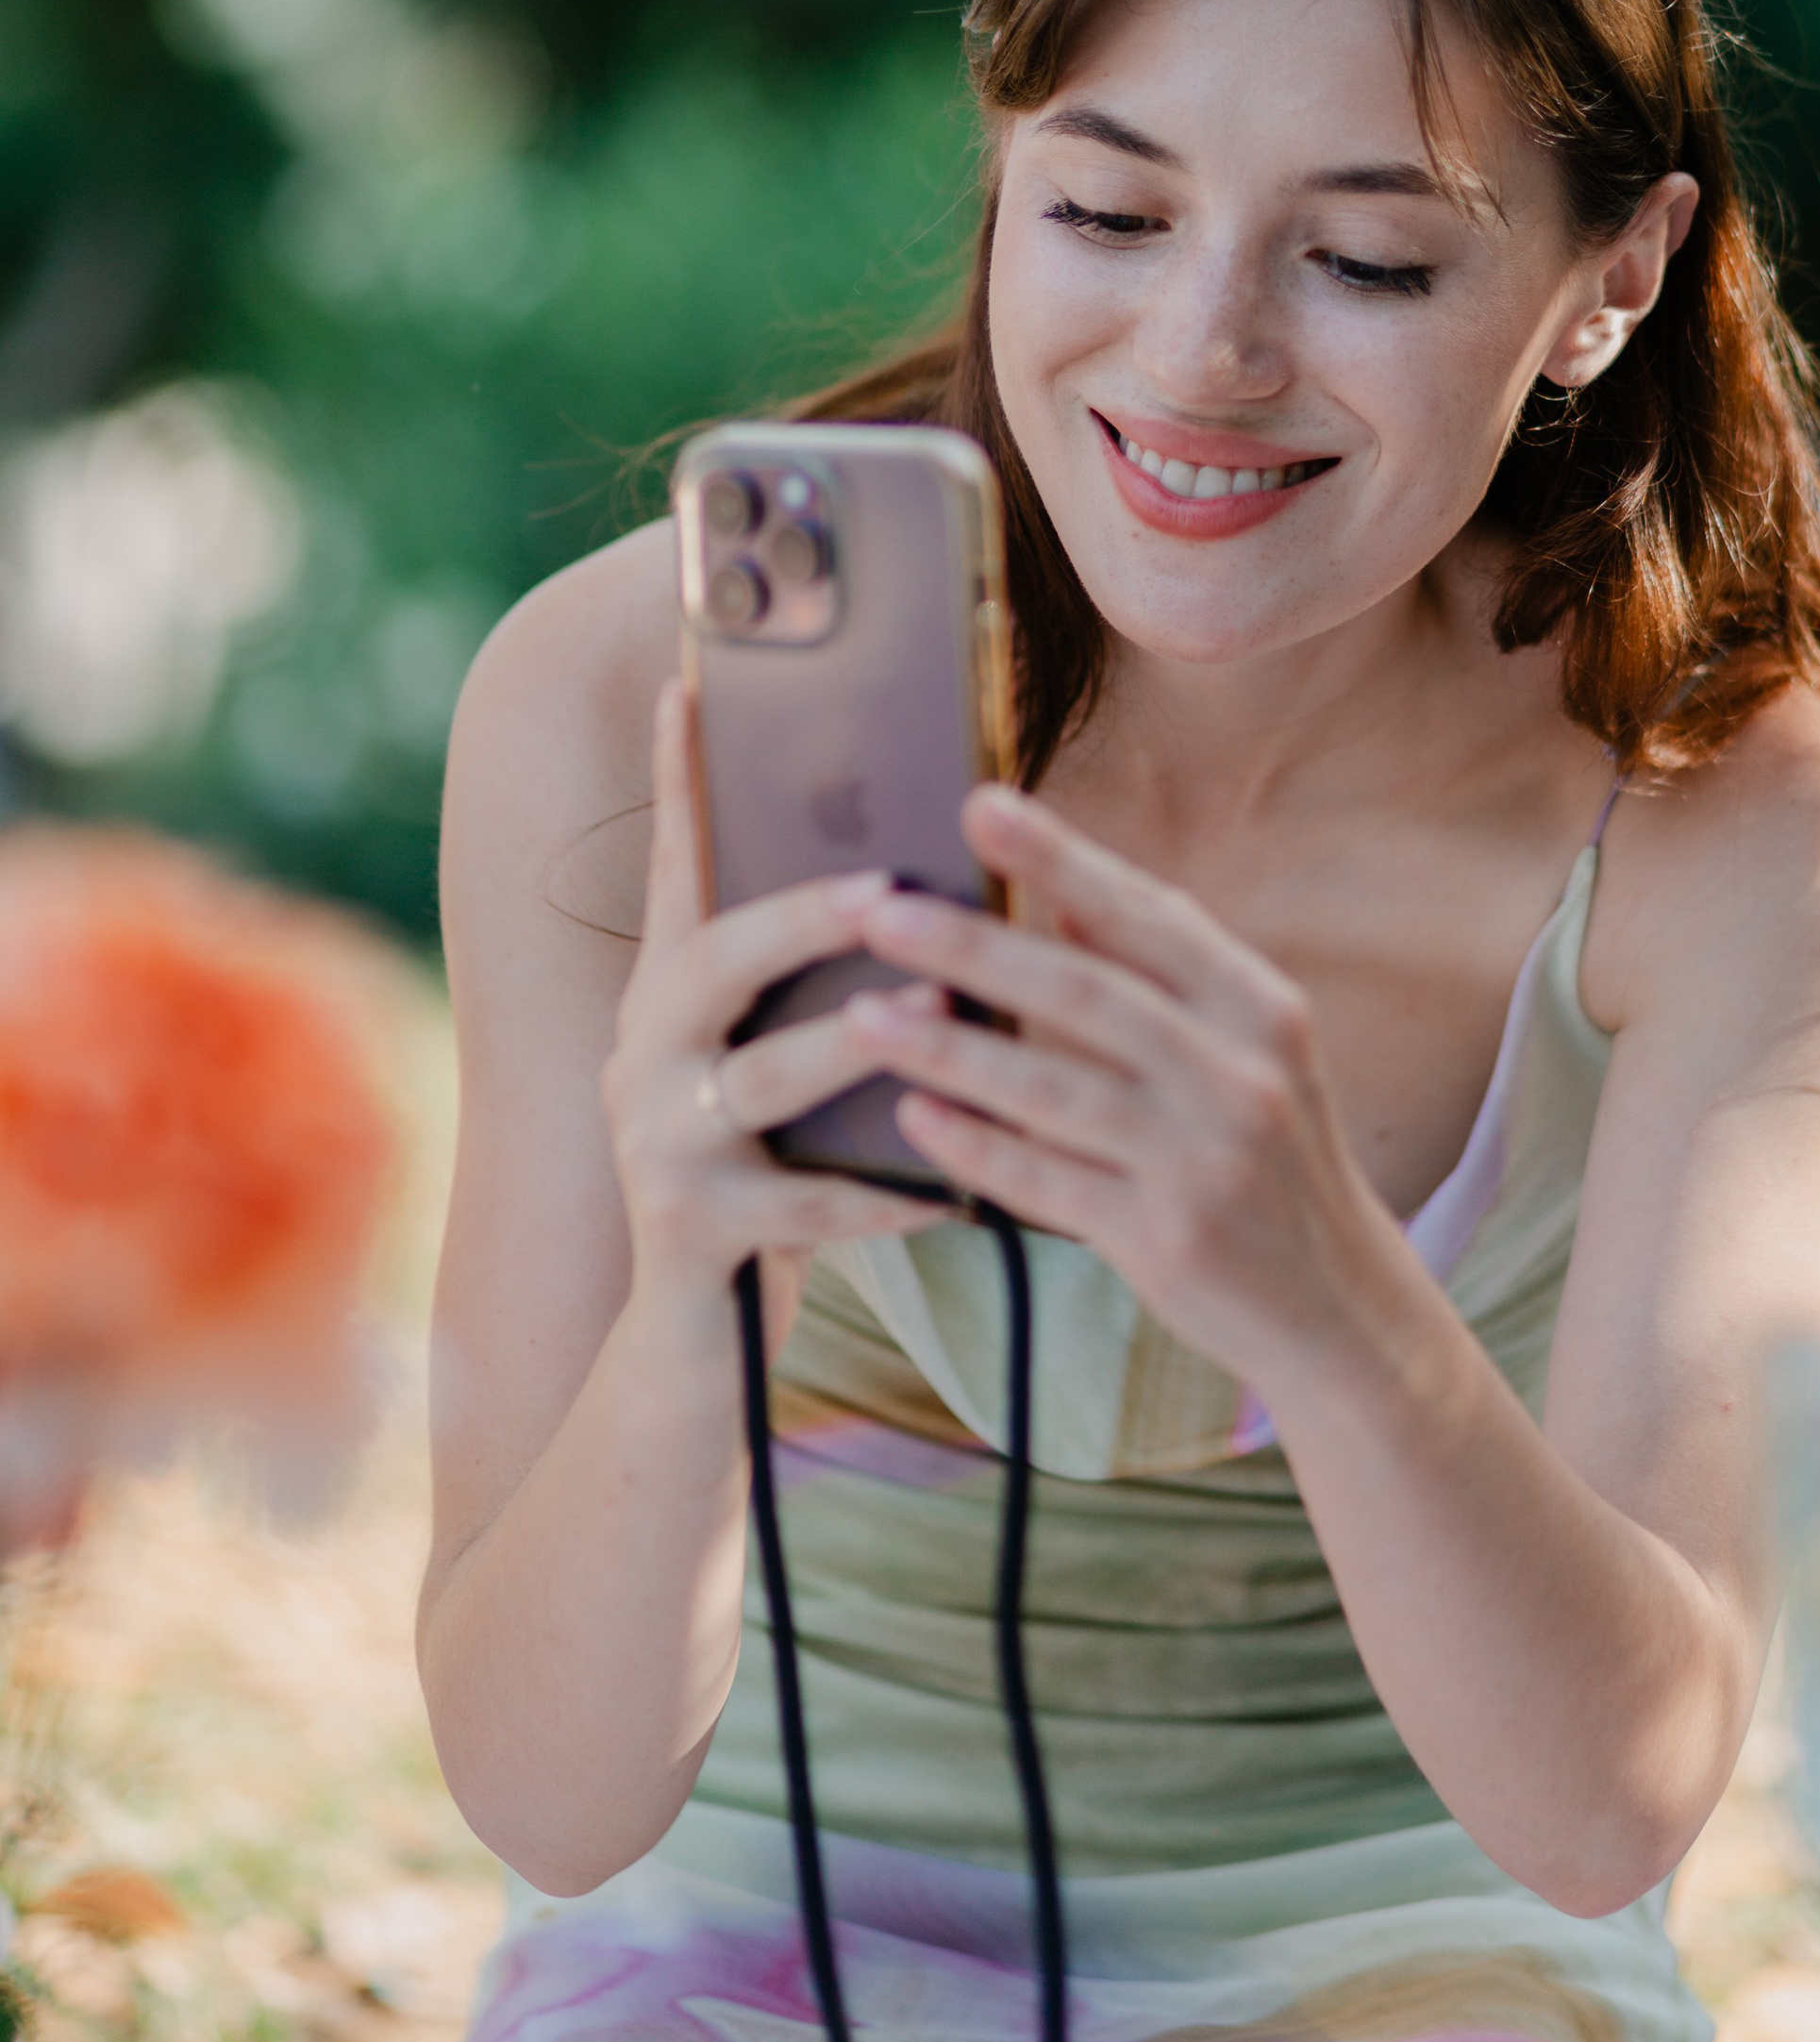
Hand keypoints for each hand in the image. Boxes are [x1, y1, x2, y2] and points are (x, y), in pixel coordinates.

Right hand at [600, 685, 943, 1346]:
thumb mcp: (785, 1068)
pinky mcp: (690, 1235)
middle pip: (708, 960)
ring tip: (928, 1018)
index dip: (681, 781)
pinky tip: (952, 1188)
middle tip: (882, 888)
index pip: (680, 868)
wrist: (696, 1355)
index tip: (691, 686)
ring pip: (758, 1078)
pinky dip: (882, 1193)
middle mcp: (645, 1056)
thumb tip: (921, 880)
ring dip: (850, 1046)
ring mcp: (659, 1145)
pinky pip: (800, 1207)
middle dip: (799, 917)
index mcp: (673, 997)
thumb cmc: (776, 1180)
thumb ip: (820, 987)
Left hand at [835, 783, 1397, 1393]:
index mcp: (1261, 1006)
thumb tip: (1066, 897)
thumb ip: (1166, 975)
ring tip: (862, 1015)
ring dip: (949, 1050)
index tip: (980, 803)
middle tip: (883, 912)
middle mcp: (1240, 1073)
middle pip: (1086, 994)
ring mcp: (1205, 1160)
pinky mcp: (1165, 1240)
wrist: (1338, 1304)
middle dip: (975, 948)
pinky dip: (976, 1146)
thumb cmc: (1271, 1154)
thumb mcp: (1252, 1049)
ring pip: (1053, 1090)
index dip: (1060, 858)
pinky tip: (913, 1116)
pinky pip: (1047, 1183)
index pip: (1146, 915)